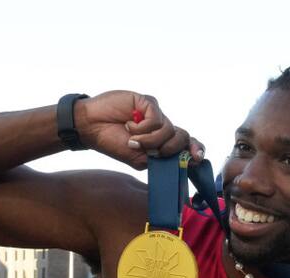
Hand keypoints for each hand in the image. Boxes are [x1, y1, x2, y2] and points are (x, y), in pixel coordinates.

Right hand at [74, 91, 205, 170]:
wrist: (91, 128)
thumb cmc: (113, 143)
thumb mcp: (139, 159)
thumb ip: (160, 160)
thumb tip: (183, 161)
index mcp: (162, 142)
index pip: (186, 144)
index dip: (195, 149)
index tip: (197, 158)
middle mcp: (162, 128)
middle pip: (183, 137)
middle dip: (171, 149)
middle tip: (154, 152)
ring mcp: (156, 114)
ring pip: (170, 130)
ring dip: (150, 140)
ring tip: (132, 139)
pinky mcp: (148, 103)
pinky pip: (156, 119)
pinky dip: (142, 128)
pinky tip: (129, 125)